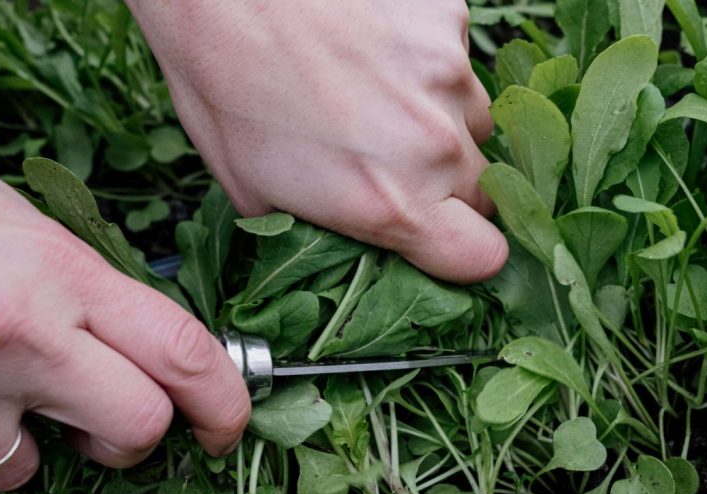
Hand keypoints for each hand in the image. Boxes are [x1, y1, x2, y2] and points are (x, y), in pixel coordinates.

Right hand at [0, 143, 249, 490]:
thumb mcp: (23, 225)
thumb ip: (89, 289)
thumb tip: (142, 348)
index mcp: (63, 272)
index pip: (183, 352)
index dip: (223, 402)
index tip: (225, 427)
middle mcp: (19, 333)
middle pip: (135, 428)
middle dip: (127, 438)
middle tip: (98, 422)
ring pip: (23, 471)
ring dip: (13, 446)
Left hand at [127, 0, 506, 283]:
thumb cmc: (223, 89)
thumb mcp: (257, 196)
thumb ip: (330, 233)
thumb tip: (363, 244)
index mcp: (390, 203)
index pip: (483, 257)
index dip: (464, 252)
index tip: (441, 238)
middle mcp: (434, 145)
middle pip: (481, 189)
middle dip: (444, 185)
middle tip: (386, 158)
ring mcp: (448, 75)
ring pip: (473, 121)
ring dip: (439, 121)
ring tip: (376, 96)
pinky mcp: (448, 18)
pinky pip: (458, 59)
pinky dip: (426, 62)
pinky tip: (374, 50)